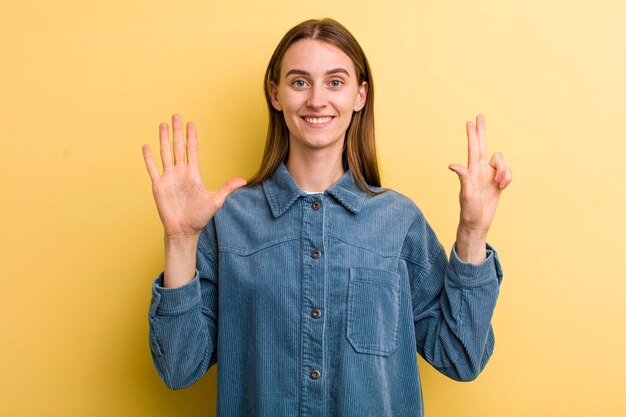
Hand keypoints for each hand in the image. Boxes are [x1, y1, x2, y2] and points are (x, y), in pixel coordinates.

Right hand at [142, 114, 246, 239]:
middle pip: (178, 147)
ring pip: (165, 153)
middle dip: (177, 131)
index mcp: (193, 174)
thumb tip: (244, 180)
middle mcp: (180, 172)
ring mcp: (168, 178)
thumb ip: (227, 188)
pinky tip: (146, 146)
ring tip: (163, 125)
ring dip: (164, 139)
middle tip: (176, 115)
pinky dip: (149, 158)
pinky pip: (152, 168)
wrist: (184, 230)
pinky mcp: (158, 186)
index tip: (191, 123)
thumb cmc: (200, 217)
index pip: (192, 150)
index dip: (191, 137)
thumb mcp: (216, 201)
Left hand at [448, 115, 511, 238]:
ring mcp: (489, 175)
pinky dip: (508, 177)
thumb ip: (463, 178)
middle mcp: (480, 170)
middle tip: (479, 116)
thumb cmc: (469, 210)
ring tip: (500, 183)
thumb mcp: (465, 194)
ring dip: (504, 170)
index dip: (472, 135)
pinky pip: (508, 172)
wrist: (477, 222)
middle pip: (483, 146)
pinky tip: (503, 186)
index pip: (473, 149)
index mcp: (471, 171)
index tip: (469, 122)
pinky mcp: (498, 182)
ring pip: (500, 161)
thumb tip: (453, 165)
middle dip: (481, 131)